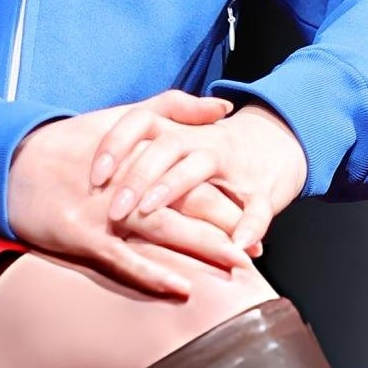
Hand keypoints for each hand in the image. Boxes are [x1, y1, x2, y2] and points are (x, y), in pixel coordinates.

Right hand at [7, 92, 254, 296]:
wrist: (12, 164)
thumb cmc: (68, 142)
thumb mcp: (122, 118)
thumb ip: (173, 108)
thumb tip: (222, 108)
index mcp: (143, 156)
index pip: (195, 175)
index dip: (227, 195)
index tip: (257, 212)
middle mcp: (129, 182)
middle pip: (188, 203)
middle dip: (226, 226)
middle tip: (258, 250)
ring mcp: (106, 211)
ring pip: (164, 230)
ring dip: (203, 248)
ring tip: (236, 266)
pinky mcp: (83, 236)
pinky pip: (124, 259)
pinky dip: (153, 273)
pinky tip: (182, 287)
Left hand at [91, 98, 307, 257]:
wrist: (277, 145)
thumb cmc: (209, 149)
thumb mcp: (176, 141)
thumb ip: (137, 151)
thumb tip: (90, 174)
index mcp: (177, 130)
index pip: (140, 122)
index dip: (115, 145)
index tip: (95, 175)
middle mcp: (202, 141)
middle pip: (164, 147)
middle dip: (136, 176)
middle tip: (113, 208)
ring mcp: (233, 164)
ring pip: (200, 167)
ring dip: (173, 186)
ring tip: (149, 210)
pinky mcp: (262, 191)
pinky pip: (257, 207)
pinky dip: (250, 225)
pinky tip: (236, 245)